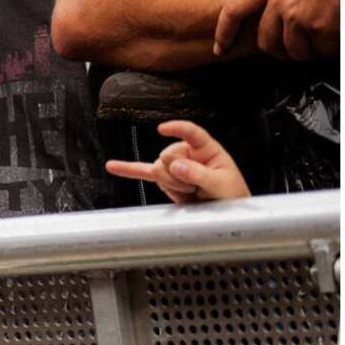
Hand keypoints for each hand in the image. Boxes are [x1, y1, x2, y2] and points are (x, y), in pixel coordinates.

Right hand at [105, 120, 249, 202]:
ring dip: (171, 184)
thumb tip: (176, 166)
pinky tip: (113, 166)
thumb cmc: (231, 196)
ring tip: (190, 191)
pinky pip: (144, 173)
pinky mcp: (166, 181)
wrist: (225, 215)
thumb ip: (199, 174)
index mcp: (207, 149)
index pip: (191, 133)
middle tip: (196, 187)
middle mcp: (188, 154)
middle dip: (178, 175)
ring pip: (157, 169)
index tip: (162, 129)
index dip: (177, 129)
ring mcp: (175, 167)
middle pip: (167, 155)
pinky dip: (128, 170)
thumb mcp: (221, 184)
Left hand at [214, 0, 338, 60]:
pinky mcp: (321, 27)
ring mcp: (299, 15)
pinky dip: (331, 47)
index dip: (225, 32)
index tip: (220, 48)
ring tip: (325, 38)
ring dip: (310, 50)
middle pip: (267, 40)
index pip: (235, 9)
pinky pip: (323, 49)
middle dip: (281, 49)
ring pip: (296, 50)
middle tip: (298, 47)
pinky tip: (339, 35)